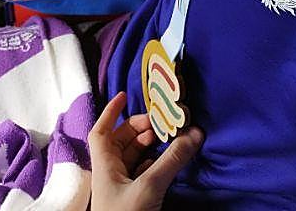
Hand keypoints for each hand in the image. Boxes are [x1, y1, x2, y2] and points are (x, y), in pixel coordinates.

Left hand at [90, 92, 203, 210]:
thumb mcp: (150, 187)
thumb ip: (171, 160)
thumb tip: (193, 133)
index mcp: (104, 165)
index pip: (102, 131)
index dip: (111, 112)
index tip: (125, 95)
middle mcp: (111, 173)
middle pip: (122, 142)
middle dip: (140, 129)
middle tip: (162, 122)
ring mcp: (123, 188)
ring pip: (135, 158)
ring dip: (151, 146)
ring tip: (170, 136)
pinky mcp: (137, 200)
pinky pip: (144, 174)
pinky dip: (156, 163)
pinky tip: (169, 160)